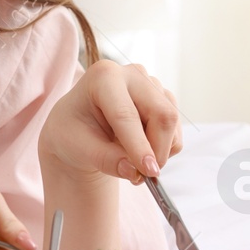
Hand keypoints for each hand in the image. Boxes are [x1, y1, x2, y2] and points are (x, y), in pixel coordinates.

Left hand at [39, 59, 183, 184]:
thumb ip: (106, 160)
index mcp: (103, 77)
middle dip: (157, 150)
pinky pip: (176, 128)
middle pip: (161, 114)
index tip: (148, 172)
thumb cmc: (73, 130)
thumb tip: (135, 172)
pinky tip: (142, 149)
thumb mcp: (78, 147)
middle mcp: (132, 74)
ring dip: (161, 150)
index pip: (125, 114)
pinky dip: (165, 147)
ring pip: (172, 122)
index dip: (139, 145)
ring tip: (134, 163)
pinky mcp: (165, 98)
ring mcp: (152, 84)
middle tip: (145, 175)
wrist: (81, 124)